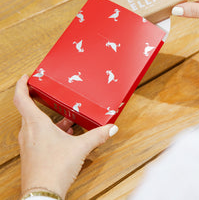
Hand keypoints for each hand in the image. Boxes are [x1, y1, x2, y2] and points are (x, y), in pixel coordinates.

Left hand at [14, 75, 118, 198]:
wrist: (43, 195)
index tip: (26, 77)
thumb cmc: (54, 168)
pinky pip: (38, 136)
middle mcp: (28, 132)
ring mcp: (28, 144)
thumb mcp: (80, 147)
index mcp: (35, 124)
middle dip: (44, 104)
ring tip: (68, 121)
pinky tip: (65, 137)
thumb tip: (111, 128)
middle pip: (31, 111)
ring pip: (37, 125)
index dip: (21, 85)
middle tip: (54, 98)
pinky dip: (50, 132)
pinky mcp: (31, 153)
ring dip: (51, 121)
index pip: (21, 98)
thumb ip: (97, 135)